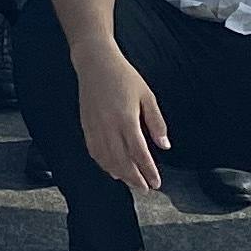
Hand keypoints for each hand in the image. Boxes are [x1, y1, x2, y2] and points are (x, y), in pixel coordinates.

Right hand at [75, 43, 166, 193]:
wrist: (95, 62)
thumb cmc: (123, 76)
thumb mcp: (147, 96)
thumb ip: (156, 122)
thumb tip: (164, 145)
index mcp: (126, 119)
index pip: (139, 153)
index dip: (148, 171)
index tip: (156, 182)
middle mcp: (109, 126)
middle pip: (122, 161)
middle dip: (135, 178)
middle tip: (145, 188)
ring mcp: (95, 127)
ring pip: (106, 159)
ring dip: (119, 174)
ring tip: (131, 182)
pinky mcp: (86, 125)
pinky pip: (94, 151)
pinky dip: (103, 164)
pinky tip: (112, 169)